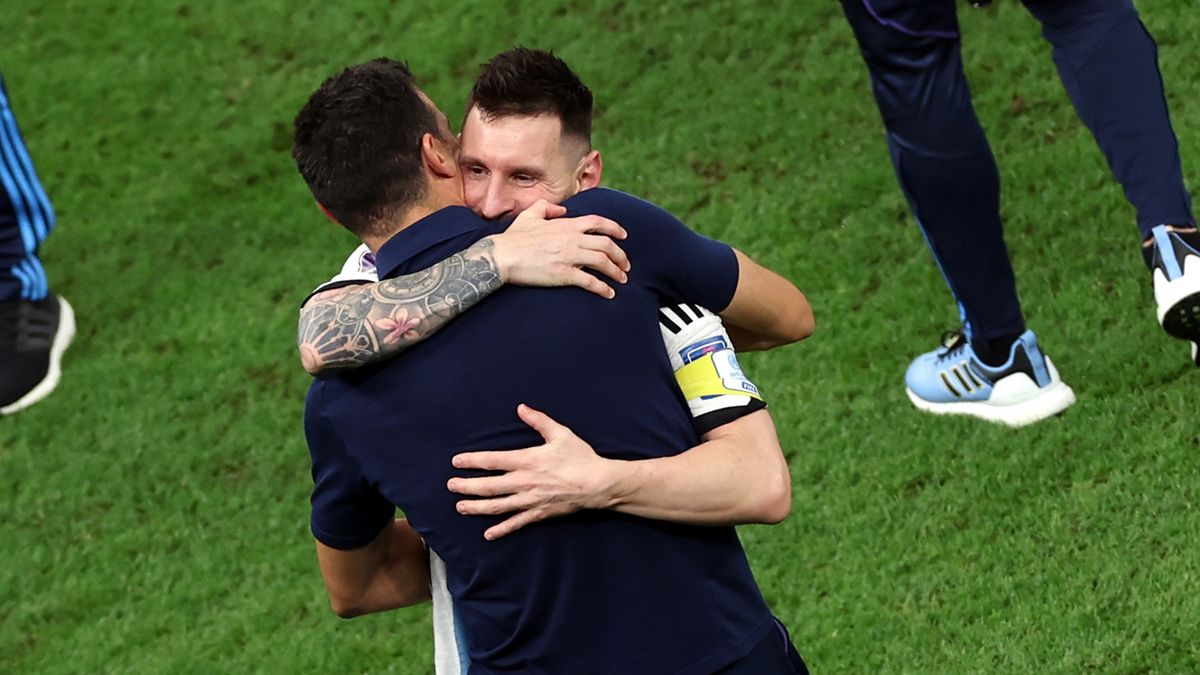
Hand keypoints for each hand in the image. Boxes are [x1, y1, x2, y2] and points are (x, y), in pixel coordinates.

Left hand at [447, 404, 614, 539]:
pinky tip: (488, 534)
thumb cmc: (580, 457)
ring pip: (497, 506)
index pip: (492, 461)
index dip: (472, 461)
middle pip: (488, 486)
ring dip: (476, 507)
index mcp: (527, 460)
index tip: (456, 462)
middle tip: (451, 485)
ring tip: (460, 507)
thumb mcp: (560, 434)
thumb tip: (521, 408)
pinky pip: (516, 523)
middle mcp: (524, 482)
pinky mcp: (539, 513)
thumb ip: (539, 421)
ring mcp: (530, 500)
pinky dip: (501, 529)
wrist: (598, 484)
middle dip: (466, 486)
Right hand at [491, 199, 630, 298]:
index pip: (599, 223)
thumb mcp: (530, 215)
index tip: (624, 236)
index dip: (615, 229)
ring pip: (603, 262)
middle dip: (621, 256)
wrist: (503, 256)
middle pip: (607, 245)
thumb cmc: (514, 238)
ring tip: (622, 280)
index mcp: (567, 225)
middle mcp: (573, 239)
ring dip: (616, 272)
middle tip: (626, 265)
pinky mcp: (565, 274)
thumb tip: (562, 210)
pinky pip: (591, 282)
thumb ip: (547, 207)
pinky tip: (609, 294)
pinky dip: (603, 288)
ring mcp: (570, 257)